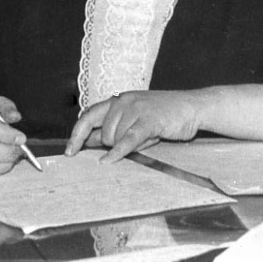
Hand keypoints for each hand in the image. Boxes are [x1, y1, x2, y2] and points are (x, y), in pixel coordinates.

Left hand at [65, 90, 199, 161]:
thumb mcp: (134, 120)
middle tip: (134, 143)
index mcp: (117, 100)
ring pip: (115, 137)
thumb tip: (86, 142)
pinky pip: (127, 139)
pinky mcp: (148, 119)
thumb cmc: (163, 116)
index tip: (69, 152)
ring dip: (126, 146)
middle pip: (102, 133)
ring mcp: (135, 108)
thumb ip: (112, 129)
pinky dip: (118, 152)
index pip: (88, 116)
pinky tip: (109, 161)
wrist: (192, 107)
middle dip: (112, 145)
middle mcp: (123, 101)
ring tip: (148, 137)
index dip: (76, 135)